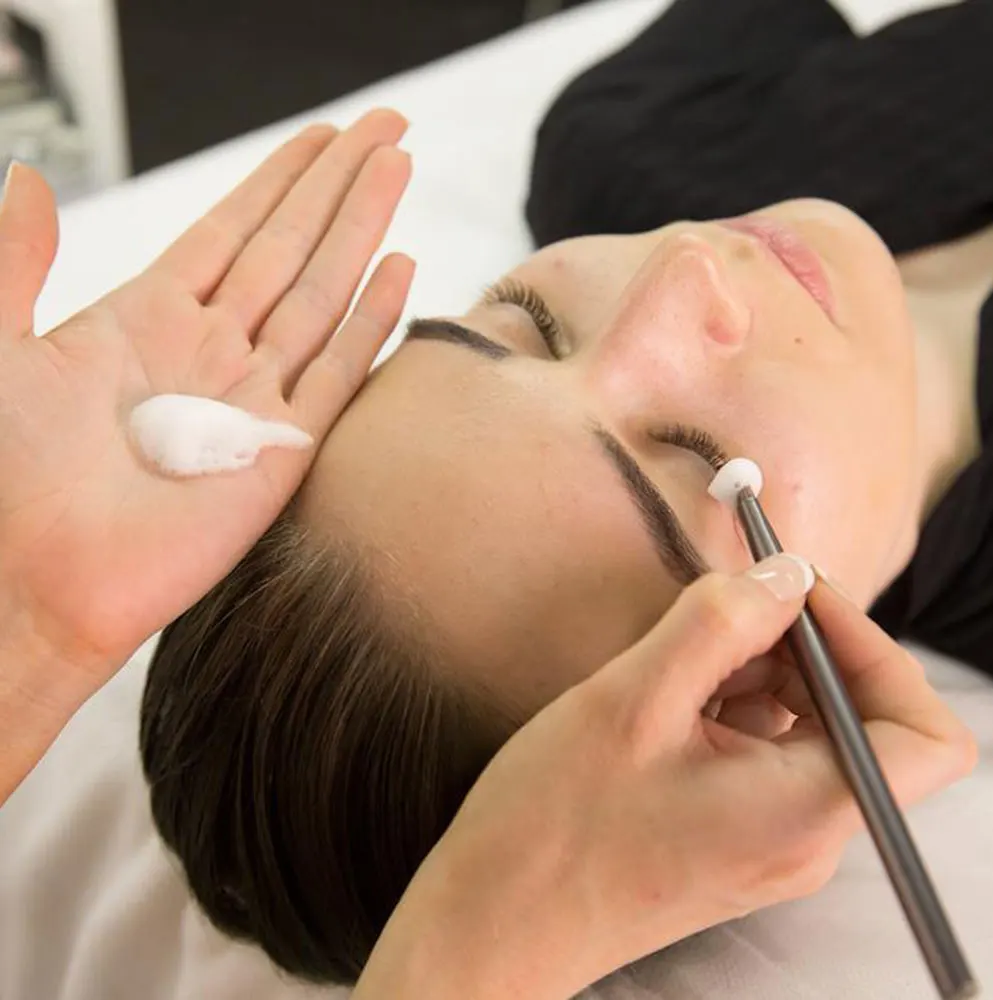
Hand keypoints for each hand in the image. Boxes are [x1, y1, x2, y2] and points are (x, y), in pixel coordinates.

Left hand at [0, 110, 413, 689]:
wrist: (38, 580)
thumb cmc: (6, 477)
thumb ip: (16, 263)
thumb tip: (26, 179)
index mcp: (149, 318)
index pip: (235, 228)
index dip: (282, 177)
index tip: (326, 136)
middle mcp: (212, 350)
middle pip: (293, 247)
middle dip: (340, 182)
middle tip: (387, 126)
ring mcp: (253, 399)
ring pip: (323, 294)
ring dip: (361, 230)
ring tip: (398, 170)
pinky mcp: (284, 451)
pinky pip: (337, 373)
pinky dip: (372, 322)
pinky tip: (398, 270)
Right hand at [363, 560, 976, 999]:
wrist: (497, 921)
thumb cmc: (554, 828)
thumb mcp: (632, 702)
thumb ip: (718, 625)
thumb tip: (785, 574)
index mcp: (804, 812)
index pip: (925, 733)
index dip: (877, 647)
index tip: (799, 598)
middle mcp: (807, 836)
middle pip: (861, 718)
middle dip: (804, 646)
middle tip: (726, 610)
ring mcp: (772, 840)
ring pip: (808, 728)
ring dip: (760, 671)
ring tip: (679, 660)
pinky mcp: (736, 835)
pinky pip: (766, 752)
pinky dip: (732, 704)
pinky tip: (669, 696)